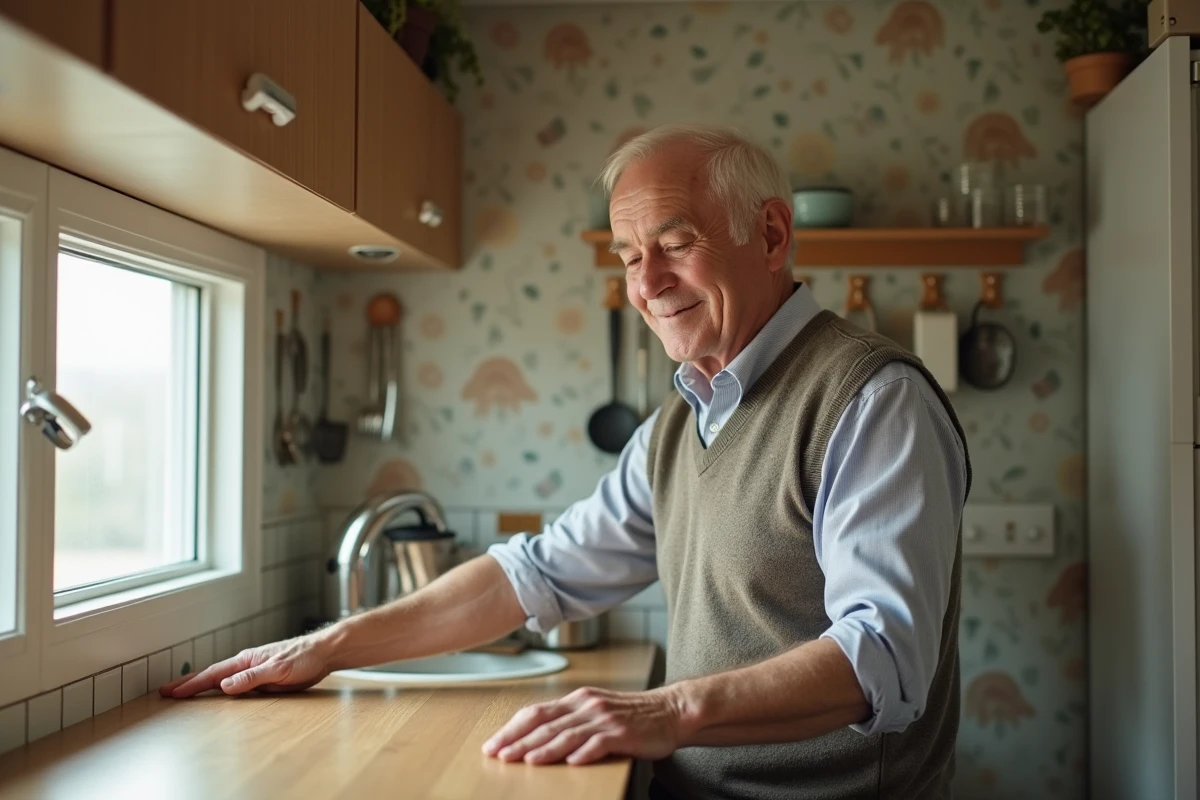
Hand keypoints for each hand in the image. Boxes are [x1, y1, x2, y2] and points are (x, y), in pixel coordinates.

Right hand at [158, 634, 332, 698]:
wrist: (324, 653)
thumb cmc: (304, 657)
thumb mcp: (278, 669)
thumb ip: (252, 678)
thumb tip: (224, 685)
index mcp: (246, 660)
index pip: (214, 674)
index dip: (192, 685)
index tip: (172, 693)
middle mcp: (246, 663)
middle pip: (212, 674)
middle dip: (188, 683)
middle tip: (165, 691)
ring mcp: (253, 670)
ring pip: (221, 679)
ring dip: (201, 685)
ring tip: (182, 692)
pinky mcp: (262, 678)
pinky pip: (235, 684)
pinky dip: (220, 688)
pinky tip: (216, 693)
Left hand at [481, 686, 686, 765]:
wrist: (669, 710)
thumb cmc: (630, 714)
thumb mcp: (594, 709)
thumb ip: (569, 719)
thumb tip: (534, 736)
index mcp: (577, 699)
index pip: (536, 712)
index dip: (512, 728)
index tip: (493, 743)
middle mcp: (587, 706)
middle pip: (546, 723)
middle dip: (519, 740)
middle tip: (498, 755)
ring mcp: (605, 718)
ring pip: (567, 733)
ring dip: (545, 748)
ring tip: (526, 760)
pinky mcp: (622, 732)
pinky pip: (600, 743)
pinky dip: (584, 752)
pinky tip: (571, 762)